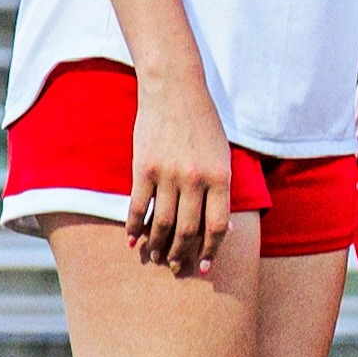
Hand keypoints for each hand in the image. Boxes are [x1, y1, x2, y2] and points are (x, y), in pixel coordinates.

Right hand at [124, 74, 241, 277]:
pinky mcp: (143, 168)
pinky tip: (132, 240)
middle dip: (183, 254)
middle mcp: (195, 179)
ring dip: (158, 246)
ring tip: (155, 258)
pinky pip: (138, 206)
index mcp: (221, 176)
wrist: (174, 89)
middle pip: (189, 230)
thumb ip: (222, 190)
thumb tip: (225, 229)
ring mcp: (168, 174)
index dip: (211, 251)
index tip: (204, 267)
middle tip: (176, 267)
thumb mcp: (222, 154)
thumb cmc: (203, 123)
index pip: (218, 226)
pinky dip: (135, 227)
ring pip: (163, 223)